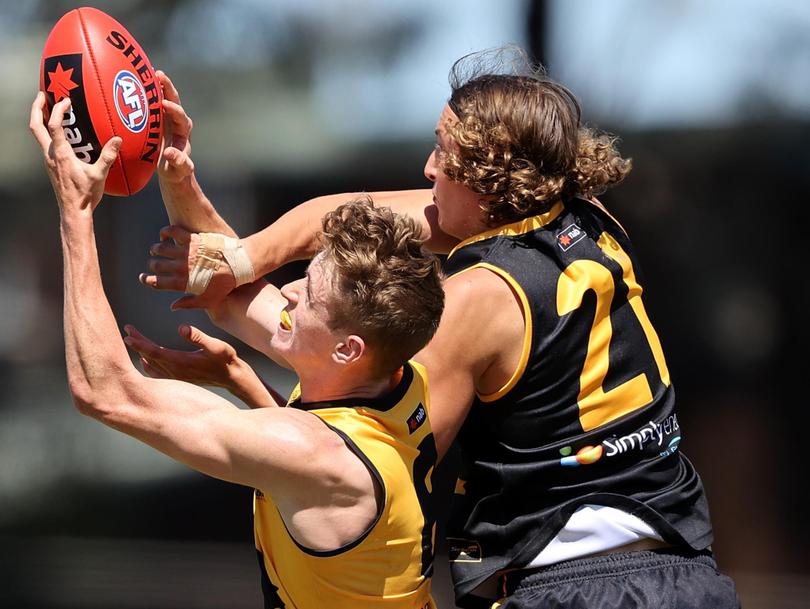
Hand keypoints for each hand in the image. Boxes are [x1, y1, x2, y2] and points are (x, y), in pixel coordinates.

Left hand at [29, 93, 121, 213]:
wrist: (73, 211)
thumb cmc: (85, 195)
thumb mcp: (99, 174)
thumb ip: (108, 156)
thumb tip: (118, 140)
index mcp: (60, 154)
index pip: (54, 126)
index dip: (58, 110)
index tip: (66, 101)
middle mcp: (50, 155)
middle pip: (35, 125)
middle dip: (37, 108)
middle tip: (43, 94)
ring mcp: (48, 160)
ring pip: (37, 133)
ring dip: (40, 118)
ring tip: (48, 108)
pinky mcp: (50, 164)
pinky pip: (45, 142)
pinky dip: (47, 130)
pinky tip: (59, 131)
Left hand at [124, 323, 278, 406]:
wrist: (233, 378)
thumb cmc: (226, 360)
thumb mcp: (217, 346)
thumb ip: (198, 337)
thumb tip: (181, 328)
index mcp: (181, 362)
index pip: (153, 351)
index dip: (139, 343)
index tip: (127, 333)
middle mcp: (175, 372)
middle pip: (149, 357)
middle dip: (137, 343)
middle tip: (128, 330)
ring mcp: (176, 377)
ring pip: (150, 366)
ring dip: (141, 353)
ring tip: (134, 341)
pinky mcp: (179, 379)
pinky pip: (156, 374)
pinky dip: (147, 365)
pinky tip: (147, 360)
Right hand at [140, 225, 237, 309]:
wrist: (239, 266)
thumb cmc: (225, 285)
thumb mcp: (208, 300)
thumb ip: (189, 303)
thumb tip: (172, 306)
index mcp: (184, 282)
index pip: (157, 282)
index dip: (147, 280)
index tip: (143, 278)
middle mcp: (182, 267)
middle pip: (156, 265)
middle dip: (152, 265)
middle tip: (153, 263)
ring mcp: (187, 252)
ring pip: (161, 248)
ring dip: (156, 249)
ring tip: (156, 250)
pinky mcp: (193, 239)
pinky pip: (172, 232)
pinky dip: (165, 232)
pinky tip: (164, 235)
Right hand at [156, 70, 193, 184]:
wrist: (171, 168)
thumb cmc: (175, 171)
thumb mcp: (177, 170)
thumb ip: (178, 163)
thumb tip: (170, 154)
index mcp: (184, 132)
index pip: (181, 117)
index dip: (174, 110)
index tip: (165, 104)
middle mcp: (177, 120)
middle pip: (175, 100)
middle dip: (168, 87)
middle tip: (158, 75)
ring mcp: (166, 117)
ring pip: (163, 96)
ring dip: (156, 83)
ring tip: (147, 69)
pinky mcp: (156, 116)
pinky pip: (151, 100)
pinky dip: (145, 90)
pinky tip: (133, 78)